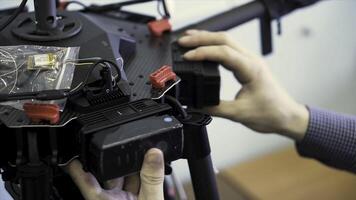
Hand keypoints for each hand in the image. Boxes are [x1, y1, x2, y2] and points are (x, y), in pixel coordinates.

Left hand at [65, 148, 163, 199]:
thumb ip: (151, 179)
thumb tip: (153, 154)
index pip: (86, 183)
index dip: (78, 169)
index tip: (71, 155)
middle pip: (109, 176)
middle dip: (117, 162)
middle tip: (125, 146)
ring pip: (124, 178)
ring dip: (132, 168)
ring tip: (141, 155)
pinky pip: (135, 184)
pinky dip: (141, 176)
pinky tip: (148, 168)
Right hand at [178, 30, 308, 140]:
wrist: (288, 117)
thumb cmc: (271, 114)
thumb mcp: (240, 114)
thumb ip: (216, 109)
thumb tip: (196, 106)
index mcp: (251, 69)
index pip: (224, 53)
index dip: (203, 53)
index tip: (187, 56)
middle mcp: (251, 60)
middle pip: (224, 39)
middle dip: (202, 38)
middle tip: (183, 42)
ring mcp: (250, 61)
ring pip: (227, 41)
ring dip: (207, 38)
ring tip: (189, 40)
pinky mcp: (248, 65)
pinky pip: (230, 49)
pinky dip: (214, 46)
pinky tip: (205, 48)